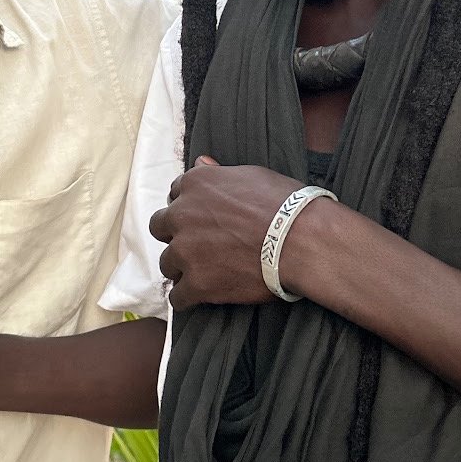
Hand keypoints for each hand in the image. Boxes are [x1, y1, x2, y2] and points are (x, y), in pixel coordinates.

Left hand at [149, 159, 300, 311]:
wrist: (300, 240)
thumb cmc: (284, 204)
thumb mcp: (250, 175)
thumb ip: (217, 175)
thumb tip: (202, 163)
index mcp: (195, 184)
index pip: (175, 195)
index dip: (188, 208)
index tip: (200, 218)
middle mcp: (181, 215)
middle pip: (160, 227)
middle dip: (175, 235)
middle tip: (198, 244)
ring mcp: (186, 251)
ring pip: (167, 263)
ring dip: (181, 267)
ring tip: (204, 272)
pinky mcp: (196, 283)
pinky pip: (178, 296)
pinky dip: (187, 297)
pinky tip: (199, 297)